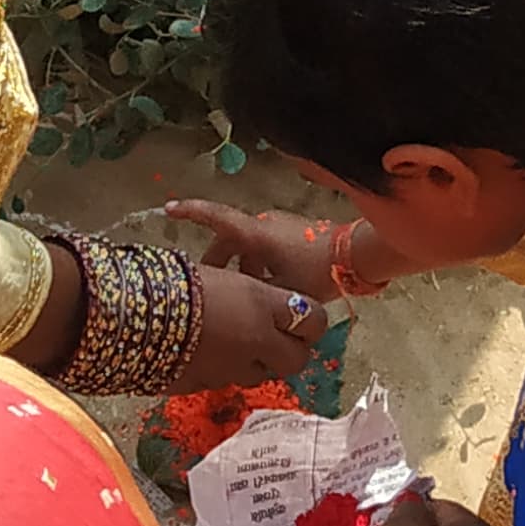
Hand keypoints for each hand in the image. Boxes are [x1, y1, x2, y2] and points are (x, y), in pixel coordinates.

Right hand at [163, 199, 346, 300]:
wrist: (356, 258)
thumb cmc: (316, 274)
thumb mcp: (281, 294)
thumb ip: (255, 302)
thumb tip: (236, 316)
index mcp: (256, 234)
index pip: (217, 218)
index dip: (192, 213)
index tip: (168, 209)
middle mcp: (264, 225)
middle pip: (230, 240)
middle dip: (219, 262)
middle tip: (212, 287)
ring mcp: (279, 228)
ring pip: (247, 247)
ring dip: (241, 268)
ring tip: (243, 297)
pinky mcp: (291, 234)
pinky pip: (263, 249)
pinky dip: (257, 266)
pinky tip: (264, 291)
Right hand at [180, 261, 332, 389]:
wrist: (128, 312)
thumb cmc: (174, 277)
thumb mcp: (220, 274)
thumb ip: (250, 293)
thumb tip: (268, 301)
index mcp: (262, 304)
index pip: (314, 320)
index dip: (313, 319)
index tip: (305, 314)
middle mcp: (254, 340)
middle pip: (297, 359)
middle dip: (293, 350)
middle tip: (282, 337)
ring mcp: (229, 369)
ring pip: (261, 375)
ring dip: (257, 361)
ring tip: (238, 341)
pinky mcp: (202, 386)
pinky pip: (225, 380)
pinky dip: (223, 368)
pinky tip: (206, 352)